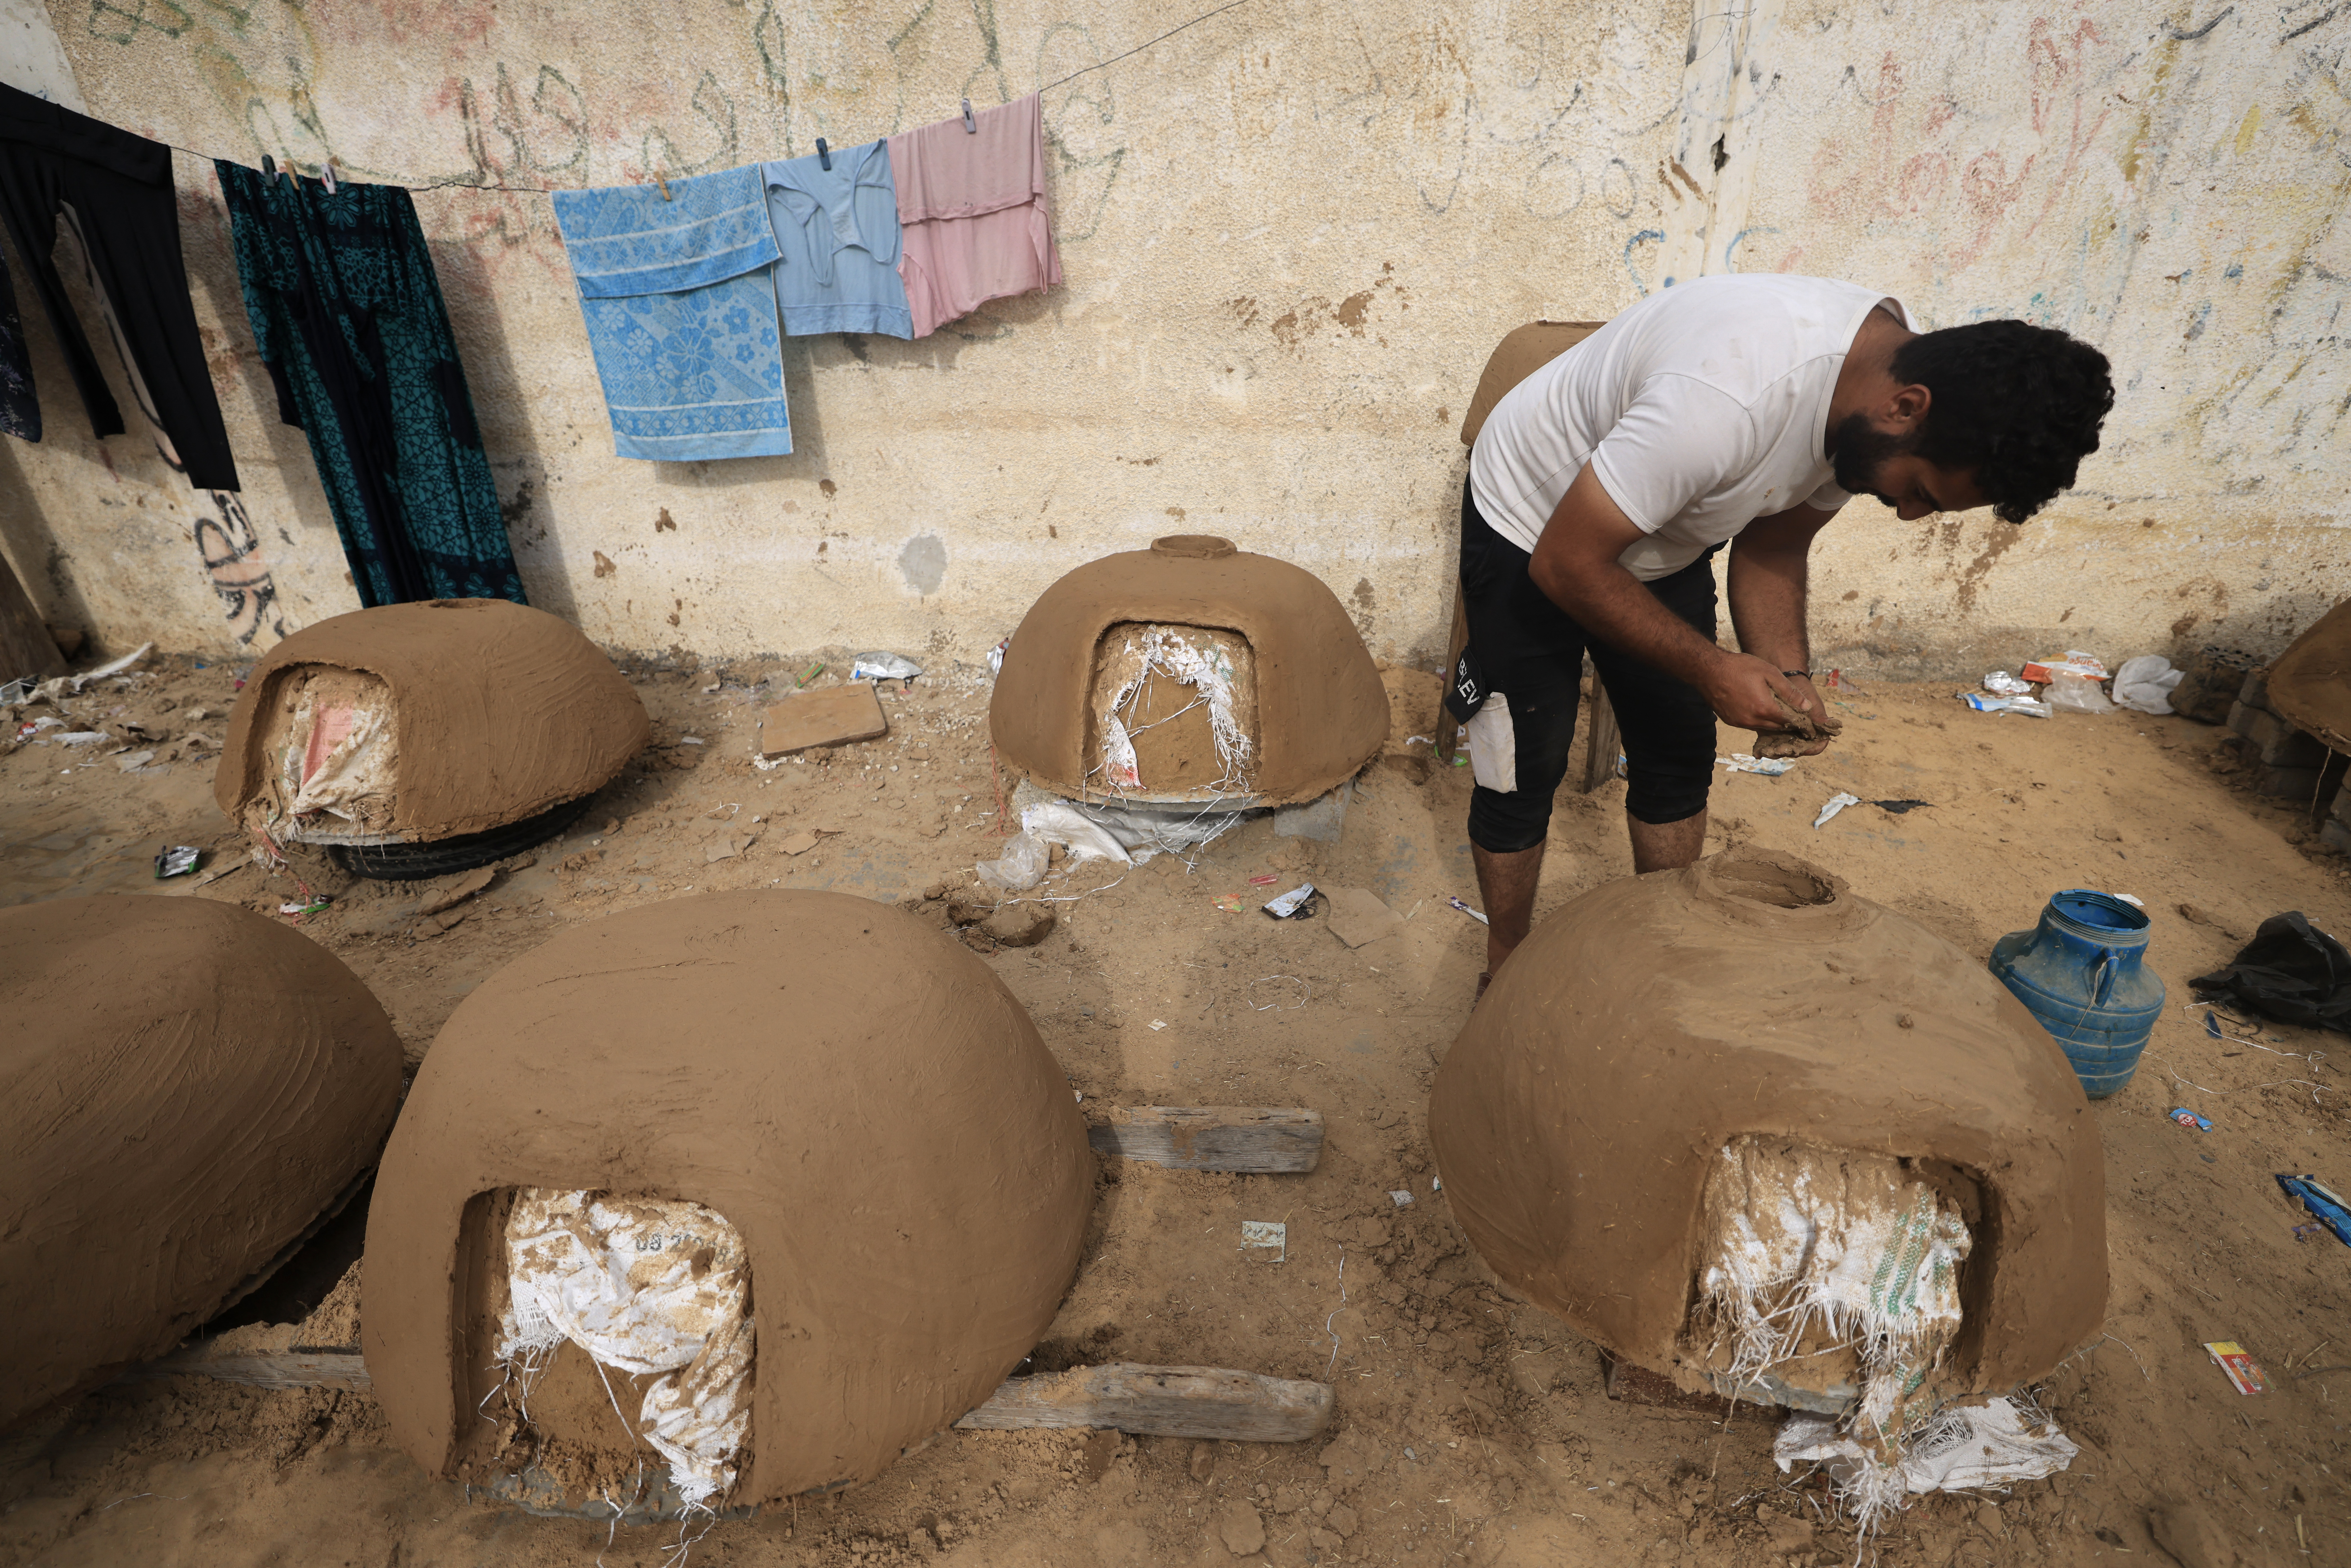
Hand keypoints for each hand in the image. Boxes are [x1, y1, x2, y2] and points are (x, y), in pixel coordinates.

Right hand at [1698, 653, 1818, 732]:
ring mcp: (1739, 722)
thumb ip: (1788, 691)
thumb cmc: (1739, 667)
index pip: (1788, 721)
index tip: (1805, 718)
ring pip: (1762, 727)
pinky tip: (1758, 709)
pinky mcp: (1730, 721)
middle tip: (1793, 715)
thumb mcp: (1768, 673)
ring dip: (1771, 722)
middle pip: (1776, 727)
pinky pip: (1749, 725)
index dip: (1799, 720)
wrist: (1708, 669)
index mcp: (1764, 709)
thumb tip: (1806, 707)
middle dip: (1786, 722)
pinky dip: (1757, 720)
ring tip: (1776, 711)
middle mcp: (1752, 720)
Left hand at [1762, 674, 1840, 757]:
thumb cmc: (1802, 689)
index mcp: (1815, 729)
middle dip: (1788, 752)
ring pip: (1783, 748)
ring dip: (1776, 752)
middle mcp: (1801, 734)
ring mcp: (1787, 733)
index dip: (1811, 749)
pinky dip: (1765, 748)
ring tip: (1766, 752)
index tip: (1801, 749)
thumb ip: (1817, 714)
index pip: (1817, 745)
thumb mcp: (1810, 699)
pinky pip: (1770, 743)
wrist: (1786, 679)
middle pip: (1798, 750)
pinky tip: (1757, 751)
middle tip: (1777, 750)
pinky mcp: (1774, 730)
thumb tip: (1829, 724)